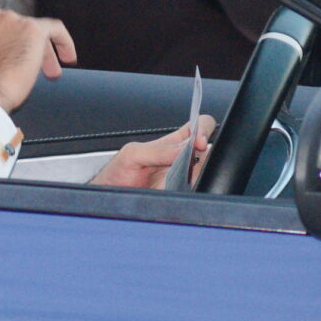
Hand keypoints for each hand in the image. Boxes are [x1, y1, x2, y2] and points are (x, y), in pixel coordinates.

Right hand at [0, 7, 76, 113]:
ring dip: (42, 52)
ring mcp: (11, 18)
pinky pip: (54, 29)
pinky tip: (68, 57)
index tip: (12, 59)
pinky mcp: (32, 28)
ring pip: (34, 32)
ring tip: (51, 74)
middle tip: (34, 69)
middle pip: (14, 28)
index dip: (5, 42)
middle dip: (24, 48)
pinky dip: (63, 41)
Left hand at [91, 115, 214, 189]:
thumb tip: (183, 149)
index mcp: (173, 142)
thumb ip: (158, 150)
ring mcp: (185, 178)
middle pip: (209, 150)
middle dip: (205, 154)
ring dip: (198, 173)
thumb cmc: (119, 172)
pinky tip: (179, 191)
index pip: (199, 124)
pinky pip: (197, 193)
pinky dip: (193, 191)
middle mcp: (183, 158)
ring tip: (181, 177)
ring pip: (206, 172)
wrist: (111, 196)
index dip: (204, 128)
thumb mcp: (133, 154)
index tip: (198, 141)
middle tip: (192, 161)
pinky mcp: (182, 196)